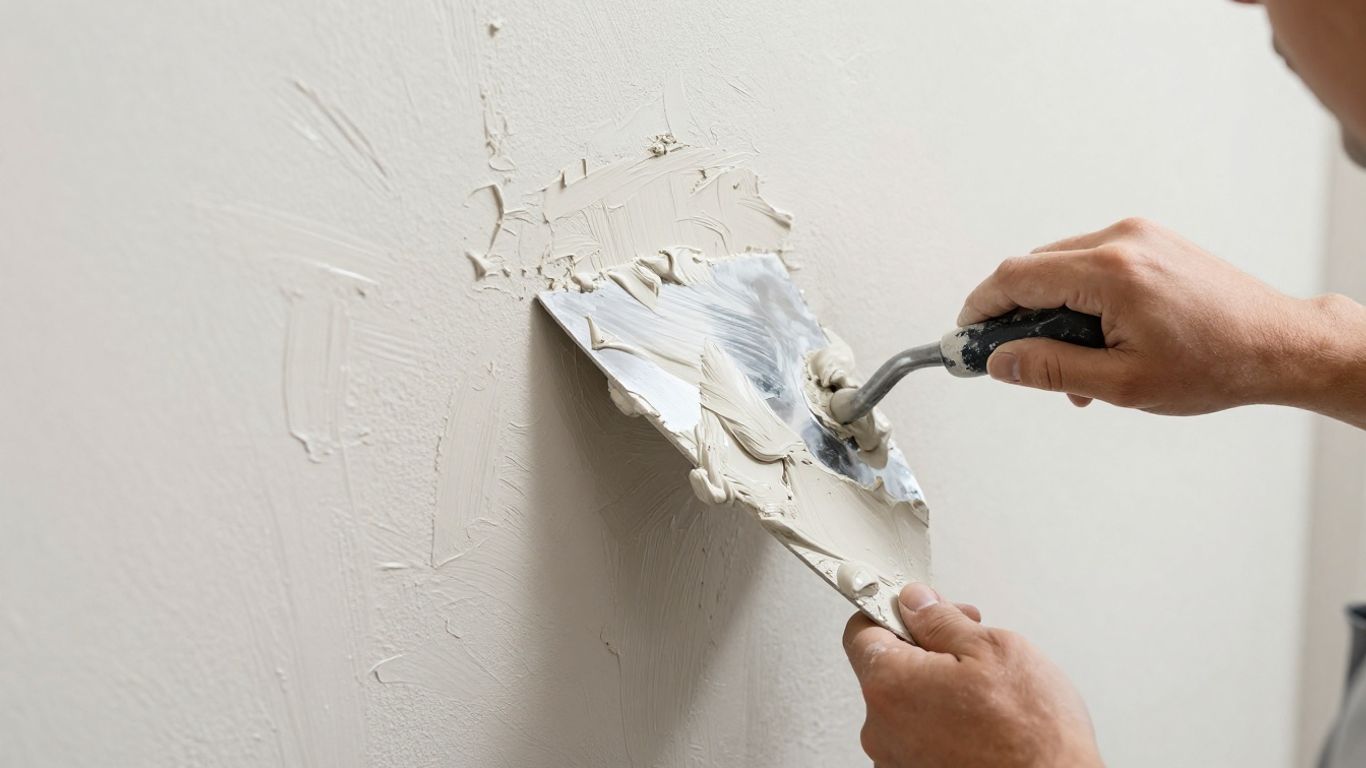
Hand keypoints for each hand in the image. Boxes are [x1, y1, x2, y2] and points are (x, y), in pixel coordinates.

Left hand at [843, 584, 1102, 767]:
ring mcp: (896, 760)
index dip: (894, 611)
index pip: (861, 630)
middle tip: (970, 646)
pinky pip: (918, 737)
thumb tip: (915, 602)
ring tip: (985, 694)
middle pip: (886, 668)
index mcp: (889, 685)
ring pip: (906, 704)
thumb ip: (941, 619)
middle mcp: (881, 729)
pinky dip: (942, 724)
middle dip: (925, 650)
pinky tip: (981, 724)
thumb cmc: (1033, 735)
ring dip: (936, 689)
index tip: (918, 608)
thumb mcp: (994, 649)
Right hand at [959, 217, 1365, 421]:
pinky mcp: (1150, 240)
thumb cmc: (1216, 363)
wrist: (1279, 345)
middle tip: (1020, 363)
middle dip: (1018, 318)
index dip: (980, 308)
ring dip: (1052, 313)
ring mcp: (1138, 235)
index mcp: (1110, 272)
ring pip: (1061, 268)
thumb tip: (999, 361)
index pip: (1015, 277)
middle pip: (1034, 269)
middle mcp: (1121, 240)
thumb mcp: (1122, 384)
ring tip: (1076, 366)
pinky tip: (1098, 341)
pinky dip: (1080, 300)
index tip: (965, 336)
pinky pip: (1091, 264)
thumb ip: (1050, 370)